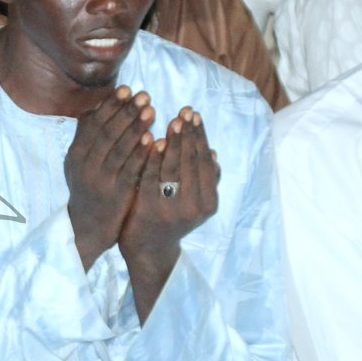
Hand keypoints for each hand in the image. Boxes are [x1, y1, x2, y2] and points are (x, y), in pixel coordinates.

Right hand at [65, 86, 153, 269]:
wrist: (87, 226)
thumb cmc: (89, 187)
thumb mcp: (81, 162)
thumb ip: (88, 137)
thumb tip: (98, 106)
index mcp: (76, 154)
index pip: (93, 123)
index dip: (110, 105)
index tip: (126, 89)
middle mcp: (84, 165)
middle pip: (107, 132)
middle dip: (126, 112)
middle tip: (144, 95)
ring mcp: (100, 180)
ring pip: (119, 149)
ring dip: (136, 128)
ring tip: (151, 110)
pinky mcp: (116, 193)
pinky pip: (131, 169)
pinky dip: (142, 153)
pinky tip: (154, 139)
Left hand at [119, 107, 218, 264]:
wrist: (148, 250)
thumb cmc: (173, 219)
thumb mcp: (196, 203)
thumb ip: (205, 181)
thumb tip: (213, 152)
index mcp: (208, 204)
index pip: (205, 162)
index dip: (200, 137)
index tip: (195, 116)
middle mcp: (194, 207)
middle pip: (191, 162)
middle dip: (188, 133)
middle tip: (185, 111)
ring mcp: (171, 208)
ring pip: (173, 167)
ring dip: (173, 141)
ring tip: (173, 121)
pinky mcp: (149, 208)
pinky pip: (151, 176)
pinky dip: (153, 157)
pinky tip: (153, 140)